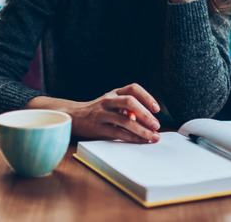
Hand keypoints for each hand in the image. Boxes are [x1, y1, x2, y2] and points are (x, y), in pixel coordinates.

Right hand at [26, 83, 160, 142]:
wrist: (73, 117)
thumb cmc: (98, 111)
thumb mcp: (112, 104)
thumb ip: (127, 108)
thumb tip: (148, 119)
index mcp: (113, 93)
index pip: (133, 89)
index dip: (147, 97)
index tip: (157, 109)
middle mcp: (107, 100)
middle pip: (129, 102)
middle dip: (146, 114)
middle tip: (156, 125)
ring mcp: (101, 113)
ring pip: (124, 120)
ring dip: (142, 130)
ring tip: (153, 137)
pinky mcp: (96, 127)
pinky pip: (117, 132)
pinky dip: (131, 138)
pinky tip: (140, 141)